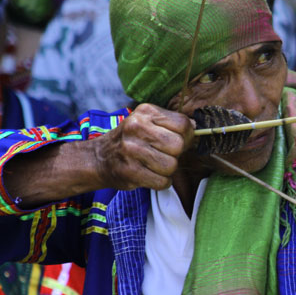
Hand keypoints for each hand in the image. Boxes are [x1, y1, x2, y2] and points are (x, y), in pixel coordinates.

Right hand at [4, 104, 194, 206]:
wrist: (98, 158)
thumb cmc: (130, 141)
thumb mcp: (147, 123)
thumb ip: (171, 124)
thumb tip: (197, 128)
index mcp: (145, 112)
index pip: (183, 123)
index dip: (187, 136)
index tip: (179, 141)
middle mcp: (136, 127)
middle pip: (178, 145)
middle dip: (176, 154)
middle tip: (164, 155)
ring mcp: (131, 149)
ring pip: (171, 165)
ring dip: (167, 170)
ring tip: (154, 165)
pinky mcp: (129, 170)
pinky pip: (162, 181)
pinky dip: (160, 182)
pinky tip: (149, 175)